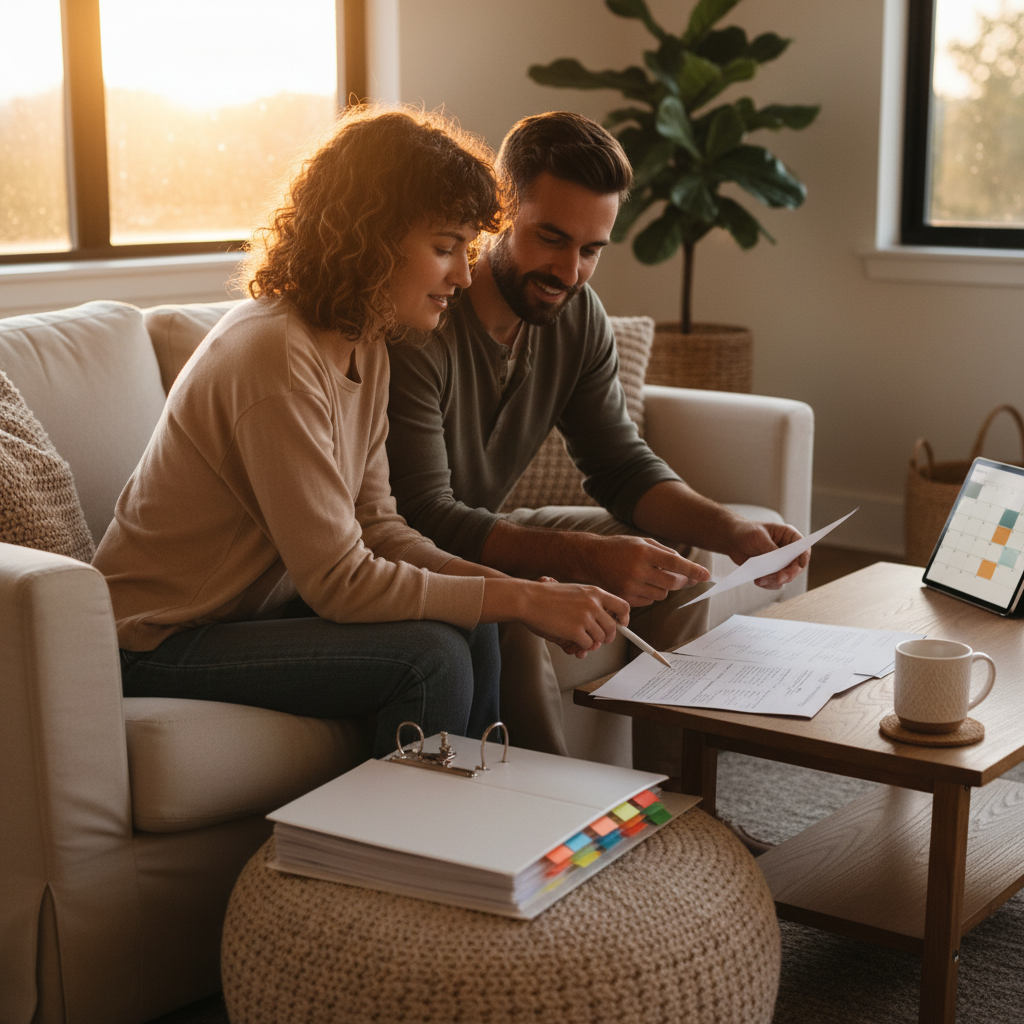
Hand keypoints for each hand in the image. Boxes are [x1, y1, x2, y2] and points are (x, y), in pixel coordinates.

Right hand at [523, 577, 628, 658]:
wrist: (528, 599)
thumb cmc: (546, 597)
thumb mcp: (575, 592)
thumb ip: (591, 605)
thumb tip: (602, 624)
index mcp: (595, 592)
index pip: (623, 606)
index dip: (624, 619)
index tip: (621, 625)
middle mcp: (593, 604)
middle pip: (613, 628)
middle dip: (606, 637)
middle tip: (598, 639)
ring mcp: (585, 617)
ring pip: (600, 638)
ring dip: (590, 641)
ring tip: (578, 637)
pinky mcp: (576, 631)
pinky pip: (587, 645)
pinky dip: (579, 645)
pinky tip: (569, 638)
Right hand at [580, 535, 709, 606]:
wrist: (591, 557)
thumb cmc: (620, 548)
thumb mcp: (642, 542)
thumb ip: (665, 553)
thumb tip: (686, 568)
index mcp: (644, 552)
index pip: (676, 563)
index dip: (693, 570)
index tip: (706, 575)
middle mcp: (638, 569)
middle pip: (672, 583)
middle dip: (680, 581)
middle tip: (681, 577)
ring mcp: (630, 585)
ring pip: (662, 594)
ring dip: (663, 587)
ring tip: (650, 576)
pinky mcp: (625, 597)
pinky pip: (649, 601)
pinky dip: (650, 595)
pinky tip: (639, 584)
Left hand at [724, 521, 809, 588]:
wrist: (732, 540)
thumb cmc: (746, 532)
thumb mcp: (758, 536)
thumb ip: (770, 548)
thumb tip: (779, 561)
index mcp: (788, 536)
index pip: (802, 547)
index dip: (804, 556)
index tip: (800, 564)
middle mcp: (787, 550)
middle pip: (797, 566)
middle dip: (788, 574)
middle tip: (778, 578)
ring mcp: (780, 562)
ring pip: (787, 576)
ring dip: (775, 581)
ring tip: (760, 580)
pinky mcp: (772, 571)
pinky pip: (776, 582)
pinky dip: (769, 584)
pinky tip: (758, 581)